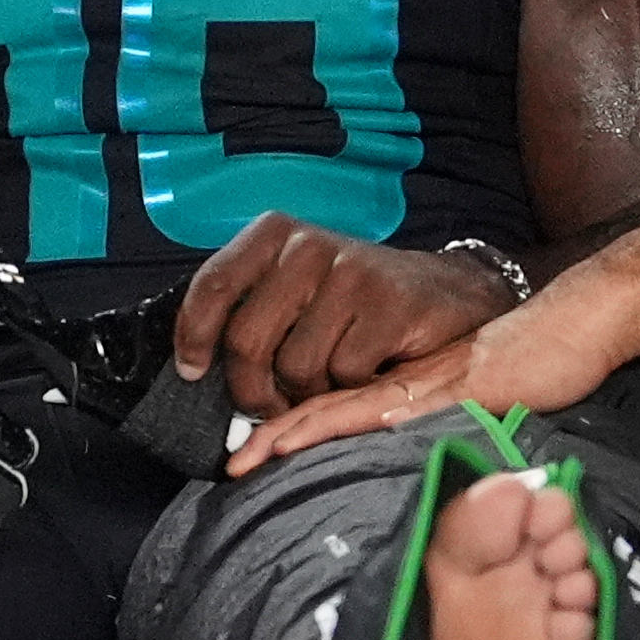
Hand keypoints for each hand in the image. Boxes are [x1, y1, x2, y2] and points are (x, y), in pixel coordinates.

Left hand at [171, 215, 524, 417]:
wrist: (445, 293)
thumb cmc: (352, 302)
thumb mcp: (294, 289)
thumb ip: (250, 312)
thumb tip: (196, 368)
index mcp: (274, 234)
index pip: (214, 285)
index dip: (195, 335)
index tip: (194, 372)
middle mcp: (308, 246)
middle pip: (247, 339)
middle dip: (250, 389)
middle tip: (266, 405)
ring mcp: (352, 273)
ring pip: (296, 366)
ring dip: (305, 393)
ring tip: (325, 381)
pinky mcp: (391, 305)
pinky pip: (343, 373)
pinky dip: (348, 389)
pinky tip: (363, 373)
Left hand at [223, 282, 630, 475]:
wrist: (575, 323)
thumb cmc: (533, 364)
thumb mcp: (474, 397)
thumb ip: (438, 417)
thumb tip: (405, 450)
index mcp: (408, 386)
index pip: (336, 407)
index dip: (291, 430)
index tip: (250, 456)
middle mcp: (409, 382)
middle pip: (329, 406)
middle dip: (278, 436)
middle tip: (233, 465)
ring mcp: (433, 382)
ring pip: (354, 406)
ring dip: (304, 431)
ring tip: (259, 454)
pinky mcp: (463, 388)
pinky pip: (405, 406)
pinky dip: (366, 422)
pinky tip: (339, 431)